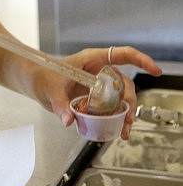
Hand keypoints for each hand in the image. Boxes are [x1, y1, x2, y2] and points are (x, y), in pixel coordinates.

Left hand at [33, 45, 161, 139]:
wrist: (32, 81)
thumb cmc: (41, 74)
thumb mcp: (50, 88)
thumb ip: (60, 104)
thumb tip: (68, 119)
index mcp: (91, 59)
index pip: (122, 54)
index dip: (141, 60)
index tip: (154, 70)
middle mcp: (98, 71)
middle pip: (124, 83)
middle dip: (130, 101)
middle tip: (128, 118)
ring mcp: (97, 85)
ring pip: (120, 98)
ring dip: (125, 113)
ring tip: (124, 129)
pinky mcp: (93, 98)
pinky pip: (110, 108)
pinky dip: (115, 119)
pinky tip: (116, 131)